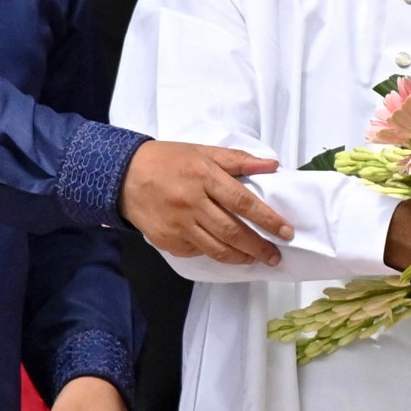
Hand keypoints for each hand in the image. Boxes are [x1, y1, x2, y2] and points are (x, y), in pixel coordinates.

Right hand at [120, 141, 291, 264]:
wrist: (123, 175)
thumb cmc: (169, 160)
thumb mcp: (203, 151)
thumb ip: (238, 160)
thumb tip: (272, 165)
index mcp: (204, 177)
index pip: (243, 202)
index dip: (268, 219)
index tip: (286, 231)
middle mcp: (192, 203)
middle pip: (232, 231)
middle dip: (258, 247)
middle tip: (275, 256)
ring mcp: (177, 224)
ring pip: (215, 248)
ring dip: (239, 257)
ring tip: (255, 259)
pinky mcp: (166, 239)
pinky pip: (195, 252)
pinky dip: (213, 254)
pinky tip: (225, 253)